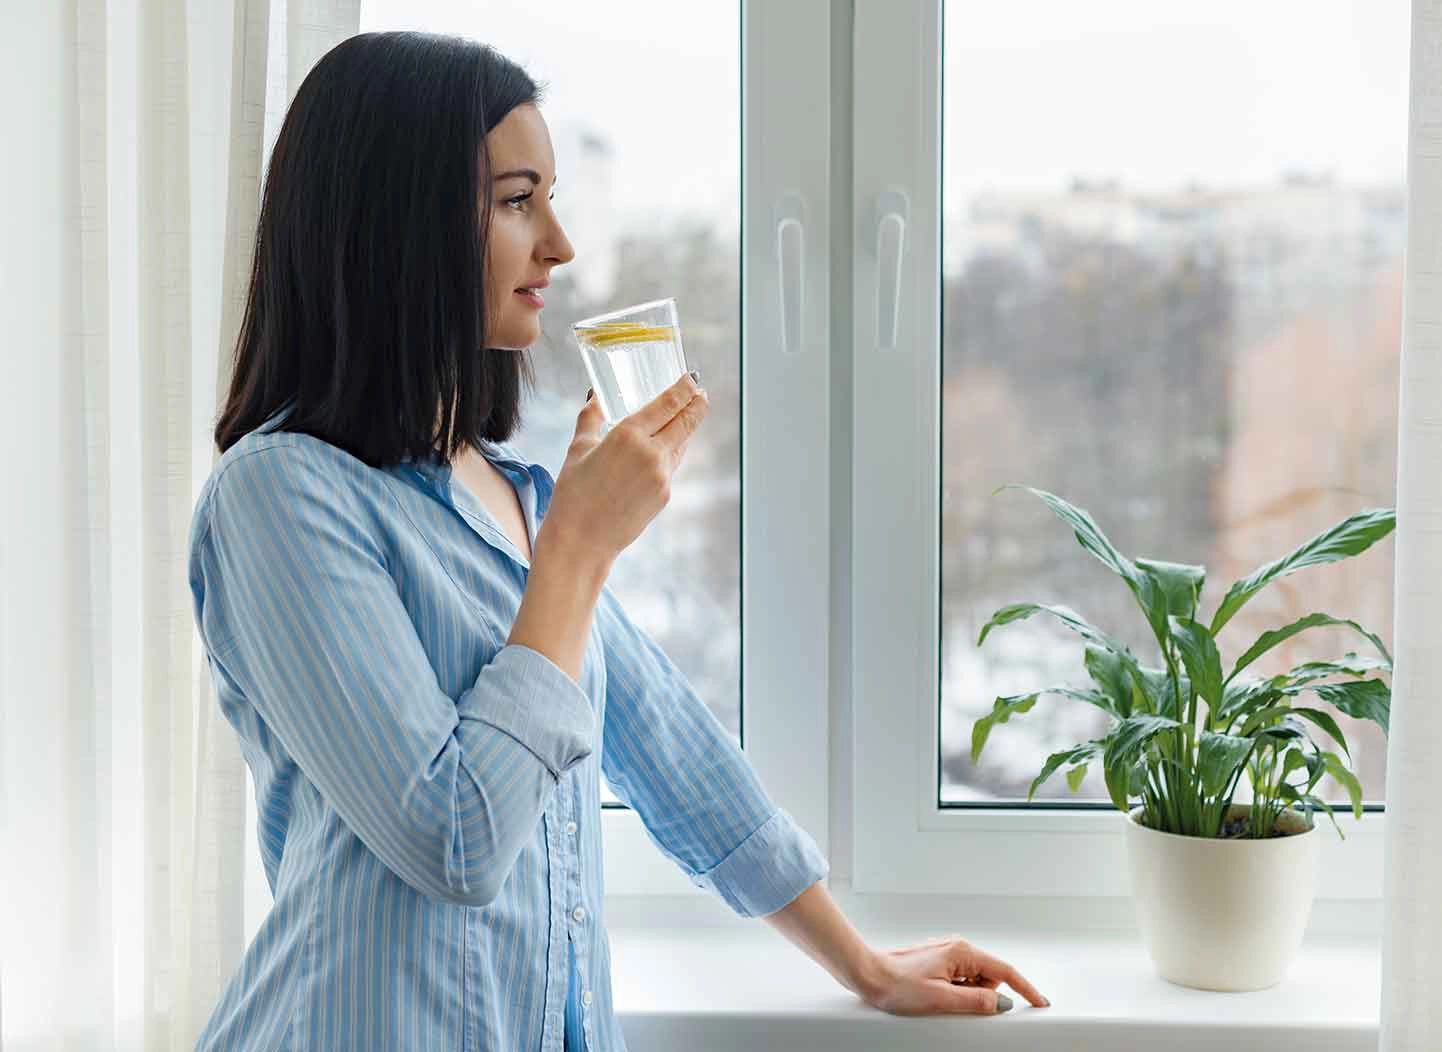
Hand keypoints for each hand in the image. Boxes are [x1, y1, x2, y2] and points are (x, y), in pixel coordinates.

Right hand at [540, 373, 708, 564]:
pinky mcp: (665, 495)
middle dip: (697, 403)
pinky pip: (672, 466)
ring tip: (684, 417)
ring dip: (685, 429)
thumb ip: (590, 417)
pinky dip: (670, 453)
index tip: (691, 378)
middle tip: (700, 392)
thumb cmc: (573, 493)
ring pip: (681, 444)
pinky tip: (663, 449)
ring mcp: (662, 476)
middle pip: (687, 421)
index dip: (685, 388)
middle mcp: (651, 453)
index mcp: (628, 435)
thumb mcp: (578, 448)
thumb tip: (594, 395)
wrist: (582, 540)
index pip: (668, 403)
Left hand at [861, 934, 1049, 1015]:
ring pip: (973, 981)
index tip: (1039, 1002)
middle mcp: (957, 947)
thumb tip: (1002, 1004)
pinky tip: (934, 995)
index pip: (1005, 971)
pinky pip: (959, 980)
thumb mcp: (941, 999)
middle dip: (982, 996)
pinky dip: (955, 992)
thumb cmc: (897, 984)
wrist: (868, 974)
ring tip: (938, 999)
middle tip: (956, 1004)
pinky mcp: (938, 962)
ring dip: (965, 995)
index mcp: (962, 952)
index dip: (1025, 988)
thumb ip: (976, 1002)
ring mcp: (947, 954)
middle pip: (989, 978)